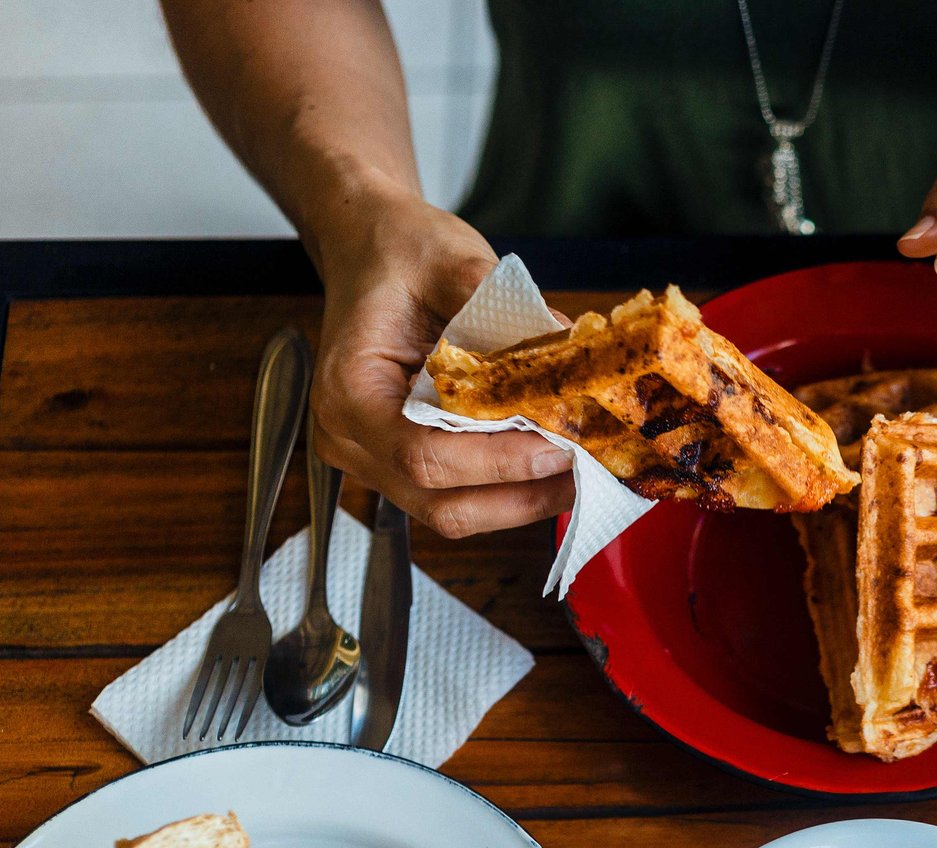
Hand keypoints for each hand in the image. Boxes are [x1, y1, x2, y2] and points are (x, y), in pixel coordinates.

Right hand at [305, 187, 572, 538]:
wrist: (369, 246)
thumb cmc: (398, 251)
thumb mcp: (451, 261)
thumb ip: (504, 310)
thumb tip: (570, 349)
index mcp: (349, 391)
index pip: (424, 455)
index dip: (500, 461)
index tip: (561, 446)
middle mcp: (350, 439)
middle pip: (442, 503)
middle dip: (521, 494)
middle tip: (587, 470)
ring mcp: (372, 459)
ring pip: (453, 512)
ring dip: (522, 501)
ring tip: (582, 475)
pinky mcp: (399, 464)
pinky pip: (457, 496)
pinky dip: (508, 490)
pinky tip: (552, 467)